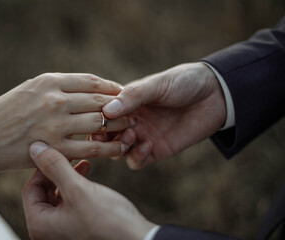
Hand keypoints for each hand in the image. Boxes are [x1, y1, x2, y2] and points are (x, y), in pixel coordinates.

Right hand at [0, 73, 129, 172]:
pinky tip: (120, 148)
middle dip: (120, 106)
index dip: (111, 87)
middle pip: (99, 100)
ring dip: (119, 125)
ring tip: (130, 128)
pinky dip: (110, 148)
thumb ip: (57, 86)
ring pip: (99, 123)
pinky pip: (91, 148)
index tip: (121, 93)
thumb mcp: (29, 89)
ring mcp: (56, 125)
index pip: (91, 81)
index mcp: (49, 82)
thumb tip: (87, 87)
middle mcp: (55, 100)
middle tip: (132, 111)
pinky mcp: (55, 149)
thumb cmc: (5, 112)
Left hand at [22, 141, 155, 239]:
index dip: (43, 168)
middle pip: (43, 192)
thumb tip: (35, 147)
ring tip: (85, 164)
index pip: (30, 188)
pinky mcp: (77, 226)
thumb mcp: (78, 189)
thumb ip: (55, 167)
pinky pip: (69, 202)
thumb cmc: (107, 219)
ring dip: (68, 177)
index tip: (60, 153)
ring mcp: (62, 229)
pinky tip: (89, 176)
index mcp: (39, 224)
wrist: (136, 239)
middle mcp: (47, 230)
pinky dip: (76, 187)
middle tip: (72, 156)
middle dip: (57, 172)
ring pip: (57, 195)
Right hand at [98, 63, 225, 168]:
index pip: (100, 114)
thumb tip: (107, 110)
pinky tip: (149, 145)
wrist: (215, 95)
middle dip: (105, 135)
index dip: (96, 118)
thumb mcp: (157, 85)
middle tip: (114, 131)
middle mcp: (130, 120)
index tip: (99, 118)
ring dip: (119, 147)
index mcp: (126, 102)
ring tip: (132, 136)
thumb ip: (133, 96)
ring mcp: (142, 136)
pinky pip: (136, 161)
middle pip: (105, 135)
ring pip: (117, 151)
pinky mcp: (156, 150)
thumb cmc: (183, 83)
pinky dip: (136, 157)